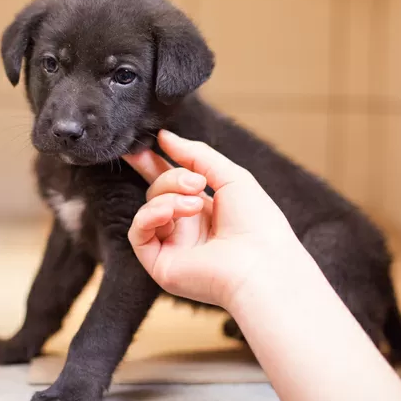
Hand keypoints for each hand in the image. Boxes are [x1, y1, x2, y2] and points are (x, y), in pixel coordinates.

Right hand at [123, 130, 304, 309]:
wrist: (262, 264)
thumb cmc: (258, 223)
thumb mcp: (230, 176)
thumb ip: (196, 155)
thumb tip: (164, 137)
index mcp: (205, 211)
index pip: (171, 183)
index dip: (153, 163)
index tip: (138, 146)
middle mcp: (187, 229)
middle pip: (158, 190)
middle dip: (171, 178)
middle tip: (197, 183)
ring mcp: (172, 247)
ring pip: (149, 208)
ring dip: (169, 197)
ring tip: (196, 204)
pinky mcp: (159, 264)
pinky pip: (138, 232)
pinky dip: (150, 215)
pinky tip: (170, 214)